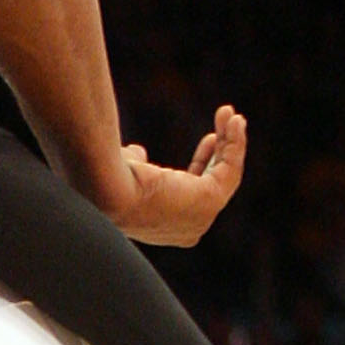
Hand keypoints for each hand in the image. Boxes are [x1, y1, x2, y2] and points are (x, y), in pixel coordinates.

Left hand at [94, 104, 246, 247]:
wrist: (108, 188)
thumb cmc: (108, 180)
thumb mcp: (123, 169)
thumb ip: (135, 163)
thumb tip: (137, 152)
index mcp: (162, 225)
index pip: (191, 194)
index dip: (202, 164)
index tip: (208, 139)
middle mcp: (184, 229)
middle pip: (211, 183)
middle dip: (220, 151)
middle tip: (226, 121)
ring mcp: (199, 219)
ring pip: (224, 174)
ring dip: (231, 142)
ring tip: (232, 115)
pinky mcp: (210, 202)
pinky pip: (230, 168)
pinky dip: (236, 143)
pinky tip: (236, 121)